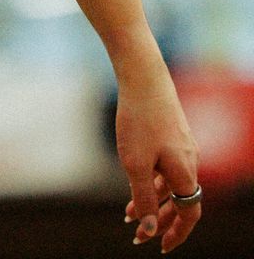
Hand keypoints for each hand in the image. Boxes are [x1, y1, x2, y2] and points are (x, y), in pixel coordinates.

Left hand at [115, 59, 201, 252]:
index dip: (176, 233)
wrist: (143, 76)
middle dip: (161, 221)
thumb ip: (144, 199)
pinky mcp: (172, 134)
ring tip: (129, 215)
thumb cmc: (139, 119)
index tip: (161, 247)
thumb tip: (149, 231)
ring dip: (153, 201)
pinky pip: (166, 167)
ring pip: (171, 184)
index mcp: (185, 173)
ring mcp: (182, 147)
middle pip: (180, 202)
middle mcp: (190, 161)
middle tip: (140, 236)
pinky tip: (133, 181)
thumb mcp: (135, 164)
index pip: (189, 215)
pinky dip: (152, 180)